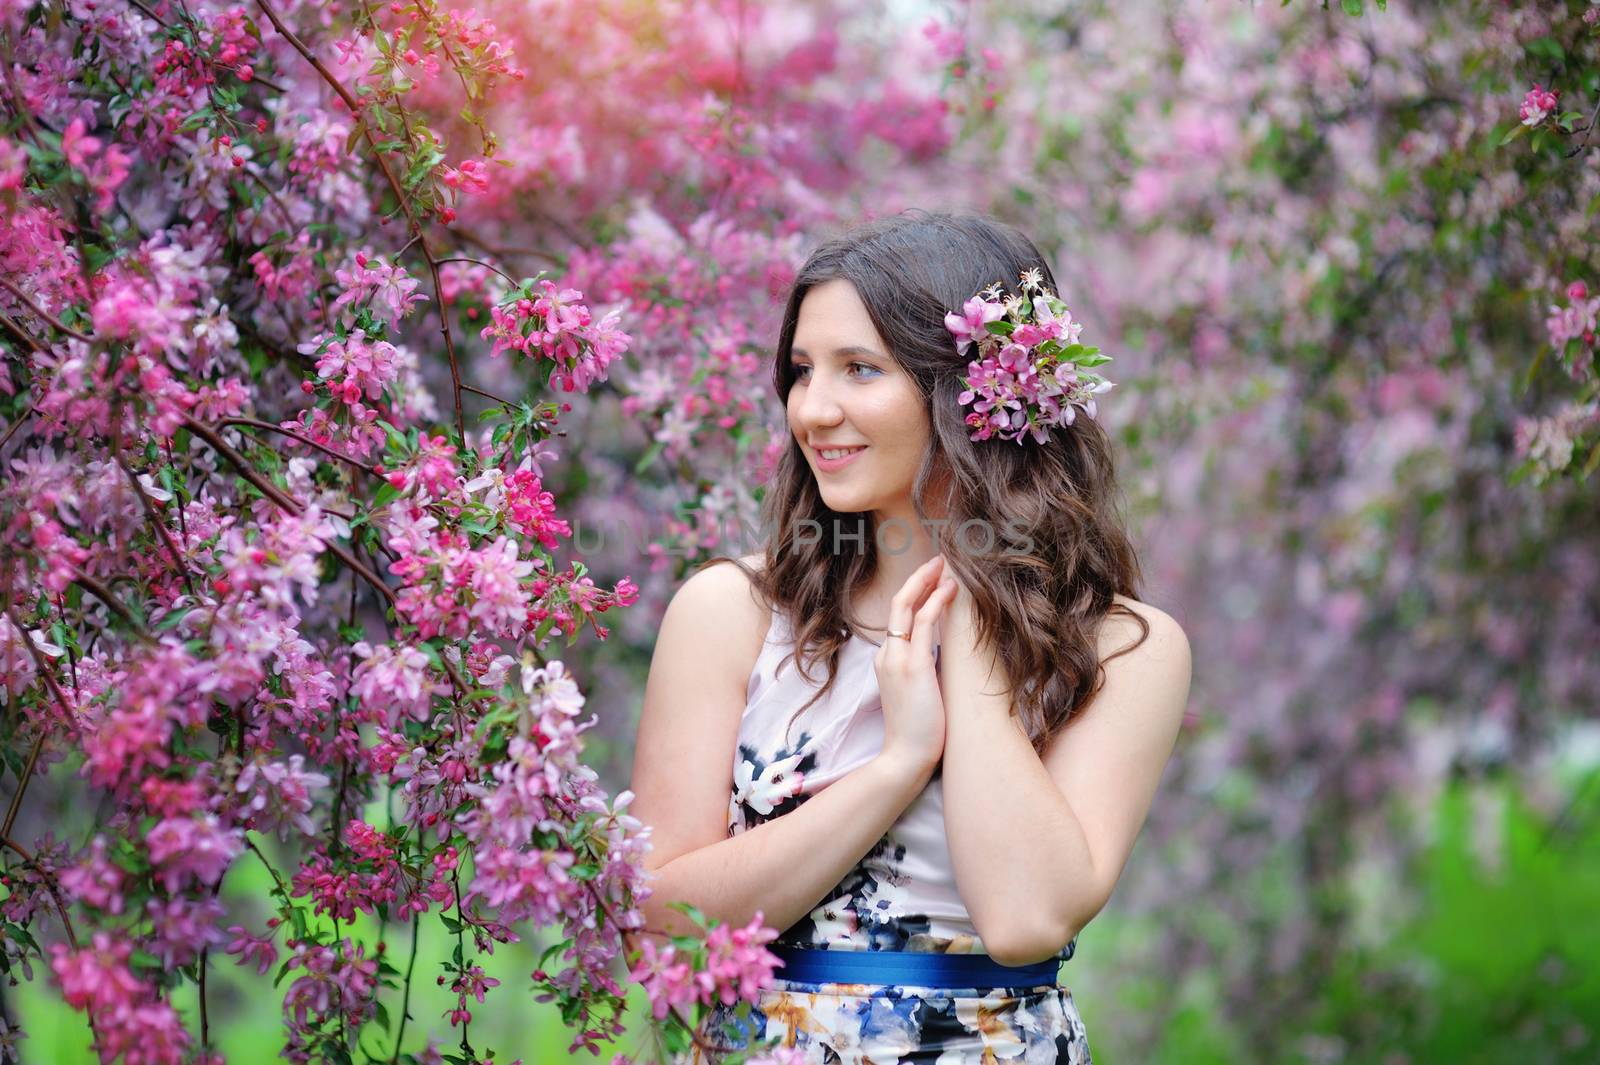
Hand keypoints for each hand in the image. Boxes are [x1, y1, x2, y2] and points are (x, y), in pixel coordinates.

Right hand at [872, 554, 959, 774]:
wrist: (905, 758)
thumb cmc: (917, 732)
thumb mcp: (917, 694)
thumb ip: (923, 671)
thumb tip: (943, 658)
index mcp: (887, 661)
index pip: (899, 617)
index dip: (915, 594)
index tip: (933, 579)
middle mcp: (887, 654)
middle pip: (899, 604)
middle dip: (919, 578)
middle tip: (939, 560)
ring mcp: (897, 659)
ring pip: (908, 607)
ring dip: (928, 582)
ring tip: (947, 566)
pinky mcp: (914, 666)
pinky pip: (925, 623)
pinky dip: (937, 602)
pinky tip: (951, 589)